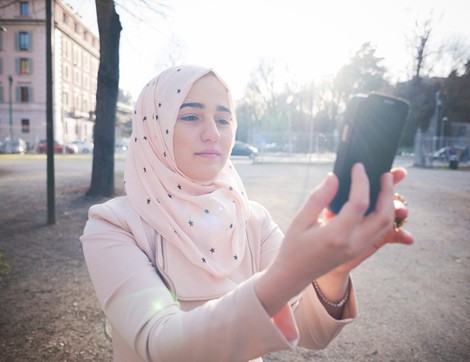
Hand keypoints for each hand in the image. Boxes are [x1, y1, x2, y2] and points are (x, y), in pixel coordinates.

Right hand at [255, 164, 411, 316]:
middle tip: (385, 173)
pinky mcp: (359, 251)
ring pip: (386, 225)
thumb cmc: (294, 246)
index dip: (361, 182)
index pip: (358, 204)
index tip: (358, 166)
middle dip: (387, 192)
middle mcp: (352, 244)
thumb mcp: (300, 220)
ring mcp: (358, 249)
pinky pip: (380, 232)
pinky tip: (379, 200)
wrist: (294, 274)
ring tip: (386, 184)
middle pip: (382, 215)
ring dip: (390, 203)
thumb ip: (319, 198)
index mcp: (335, 235)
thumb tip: (334, 177)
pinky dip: (385, 214)